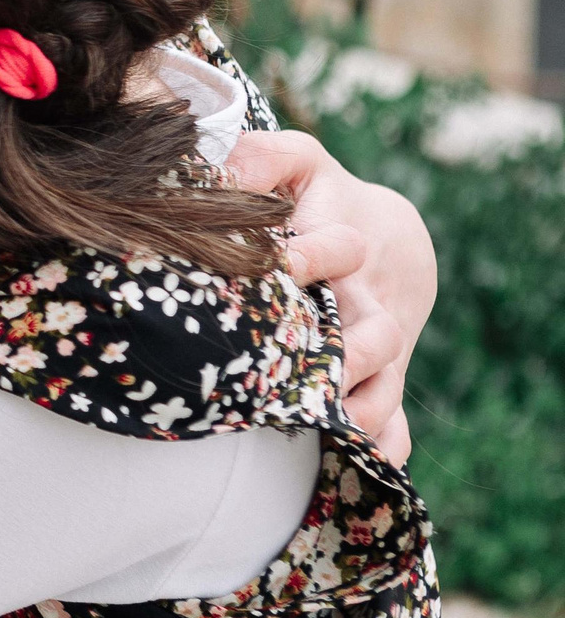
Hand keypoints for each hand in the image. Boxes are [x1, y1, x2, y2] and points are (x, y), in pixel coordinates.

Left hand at [227, 129, 435, 463]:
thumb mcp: (297, 162)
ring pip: (385, 381)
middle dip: (350, 357)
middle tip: (319, 379)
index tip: (284, 262)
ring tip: (337, 430)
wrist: (387, 232)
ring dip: (365, 408)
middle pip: (375, 332)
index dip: (313, 254)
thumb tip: (220, 165)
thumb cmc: (321, 197)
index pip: (337, 247)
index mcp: (345, 243)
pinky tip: (374, 462)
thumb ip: (262, 155)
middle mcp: (367, 300)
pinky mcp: (383, 373)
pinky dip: (389, 439)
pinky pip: (396, 413)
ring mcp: (381, 342)